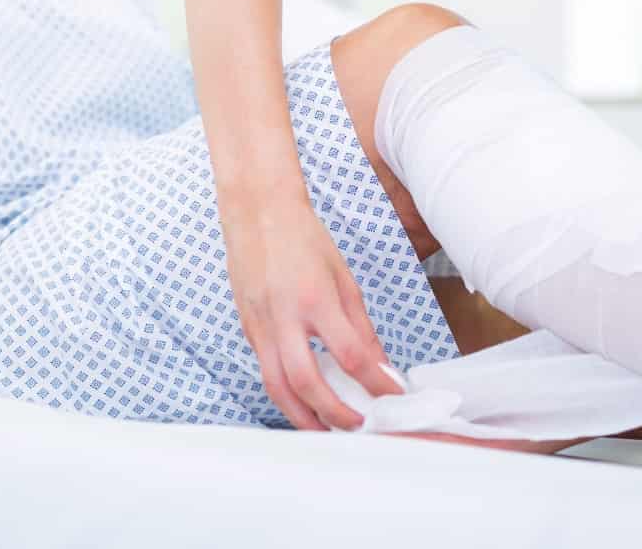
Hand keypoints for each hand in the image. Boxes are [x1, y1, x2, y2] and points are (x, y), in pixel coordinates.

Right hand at [223, 199, 401, 430]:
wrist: (257, 212)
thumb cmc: (303, 238)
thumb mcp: (343, 278)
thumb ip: (360, 326)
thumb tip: (379, 365)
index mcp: (315, 298)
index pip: (350, 354)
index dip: (376, 382)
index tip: (393, 396)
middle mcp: (283, 316)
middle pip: (306, 382)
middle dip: (334, 413)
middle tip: (357, 425)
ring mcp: (260, 325)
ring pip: (276, 387)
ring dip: (302, 417)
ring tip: (326, 430)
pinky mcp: (247, 329)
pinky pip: (266, 371)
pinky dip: (286, 394)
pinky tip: (304, 402)